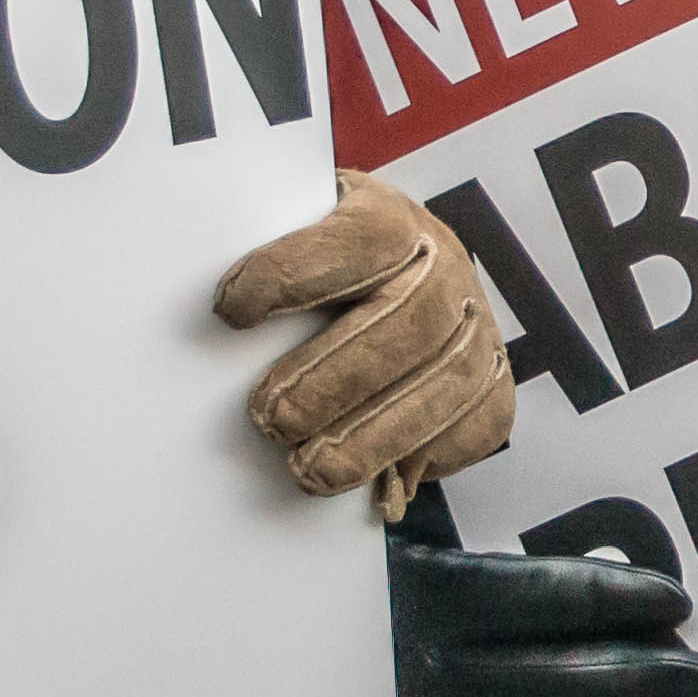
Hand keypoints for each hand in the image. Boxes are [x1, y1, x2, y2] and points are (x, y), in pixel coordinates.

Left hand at [219, 171, 515, 516]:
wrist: (403, 274)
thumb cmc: (321, 271)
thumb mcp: (292, 240)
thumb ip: (261, 269)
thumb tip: (203, 329)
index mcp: (387, 216)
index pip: (354, 238)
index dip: (294, 271)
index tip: (230, 310)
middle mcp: (445, 266)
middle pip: (405, 320)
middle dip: (334, 376)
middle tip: (269, 419)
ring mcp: (478, 327)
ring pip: (443, 383)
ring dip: (375, 434)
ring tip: (310, 471)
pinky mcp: (494, 386)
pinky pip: (474, 425)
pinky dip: (426, 456)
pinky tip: (376, 480)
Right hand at [395, 538, 697, 696]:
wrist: (271, 664)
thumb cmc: (370, 600)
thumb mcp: (419, 560)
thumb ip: (506, 575)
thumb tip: (624, 584)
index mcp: (428, 595)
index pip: (545, 595)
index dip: (620, 596)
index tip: (677, 601)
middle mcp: (421, 668)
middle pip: (552, 677)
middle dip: (637, 678)